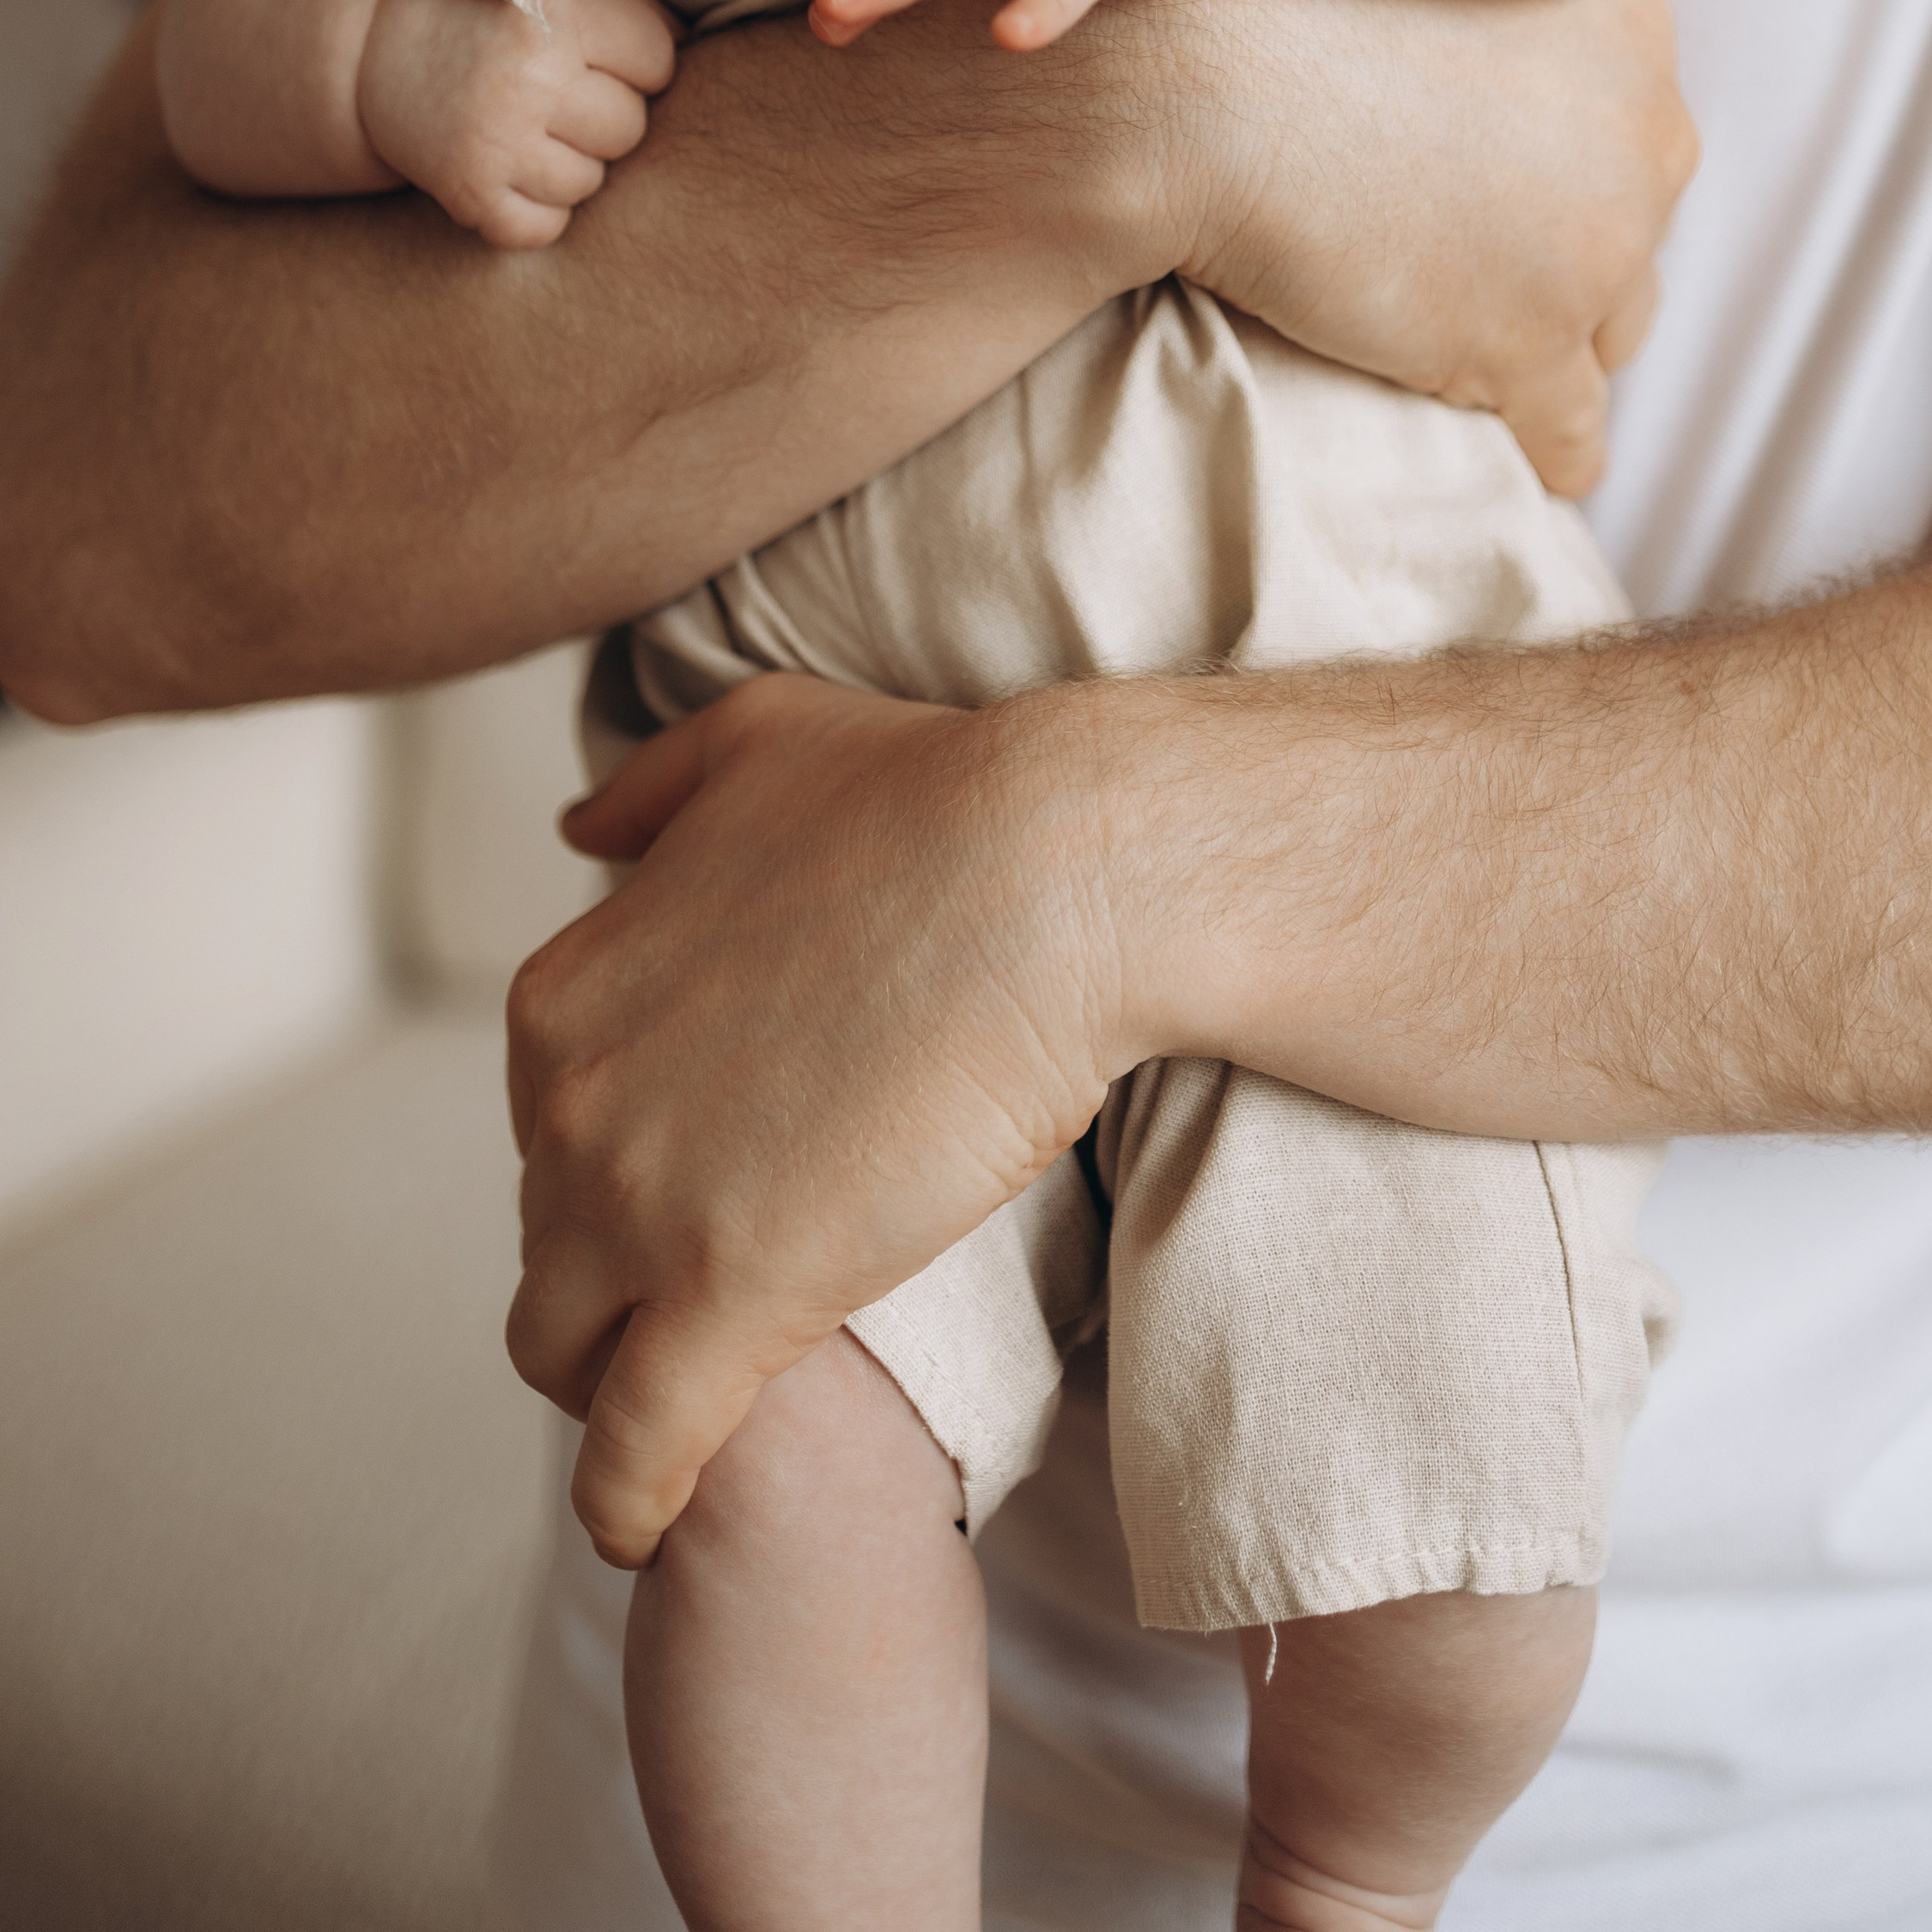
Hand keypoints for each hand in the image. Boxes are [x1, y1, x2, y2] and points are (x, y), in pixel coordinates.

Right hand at [356, 0, 676, 248]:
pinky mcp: (470, 193)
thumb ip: (626, 7)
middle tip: (557, 94)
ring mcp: (497, 142)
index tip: (596, 55)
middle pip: (629, 126)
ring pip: (591, 181)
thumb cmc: (483, 8)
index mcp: (555, 16)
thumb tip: (692, 39)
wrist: (374, 43)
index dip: (636, 61)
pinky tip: (511, 169)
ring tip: (528, 127)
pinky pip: (545, 227)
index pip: (657, 60)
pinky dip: (536, 208)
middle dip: (604, 114)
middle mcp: (528, 80)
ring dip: (570, 161)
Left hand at [505, 672, 1123, 1566]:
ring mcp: (635, 1204)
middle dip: (609, 1262)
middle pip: (545, 1233)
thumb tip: (576, 830)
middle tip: (706, 1279)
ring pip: (562, 1348)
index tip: (687, 1178)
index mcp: (563, 988)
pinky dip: (630, 1499)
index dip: (615, 1156)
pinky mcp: (729, 1297)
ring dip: (610, 1377)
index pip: (543, 1121)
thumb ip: (648, 792)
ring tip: (681, 1399)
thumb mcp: (755, 739)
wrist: (1052, 871)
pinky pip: (633, 1450)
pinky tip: (649, 1526)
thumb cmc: (932, 790)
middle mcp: (566, 1100)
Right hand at [1155, 0, 1692, 494]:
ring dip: (1552, 350)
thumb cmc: (1277, 12)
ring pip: (1612, 335)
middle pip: (1634, 236)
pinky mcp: (1533, 344)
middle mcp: (1646, 136)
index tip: (1484, 193)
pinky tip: (1516, 460)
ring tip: (1466, 354)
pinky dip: (1543, 453)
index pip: (1632, 144)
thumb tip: (1498, 119)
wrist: (1205, 88)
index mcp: (1629, 34)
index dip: (1555, 181)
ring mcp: (1599, 248)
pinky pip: (1573, 435)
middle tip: (1463, 266)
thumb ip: (1506, 38)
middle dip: (1564, 261)